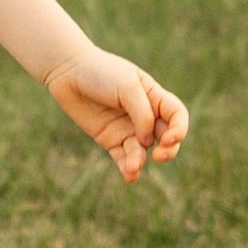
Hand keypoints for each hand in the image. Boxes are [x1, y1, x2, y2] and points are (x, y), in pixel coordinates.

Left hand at [42, 48, 188, 183]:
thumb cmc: (101, 72)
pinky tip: (129, 175)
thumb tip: (148, 141)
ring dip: (140, 161)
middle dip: (169, 150)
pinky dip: (128, 169)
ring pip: (143, 151)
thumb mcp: (127, 86)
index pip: (177, 116)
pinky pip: (123, 158)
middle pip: (167, 138)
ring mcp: (127, 129)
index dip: (179, 129)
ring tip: (132, 167)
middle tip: (159, 156)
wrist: (68, 71)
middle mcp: (144, 115)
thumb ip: (142, 113)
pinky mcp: (110, 140)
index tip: (167, 138)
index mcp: (154, 96)